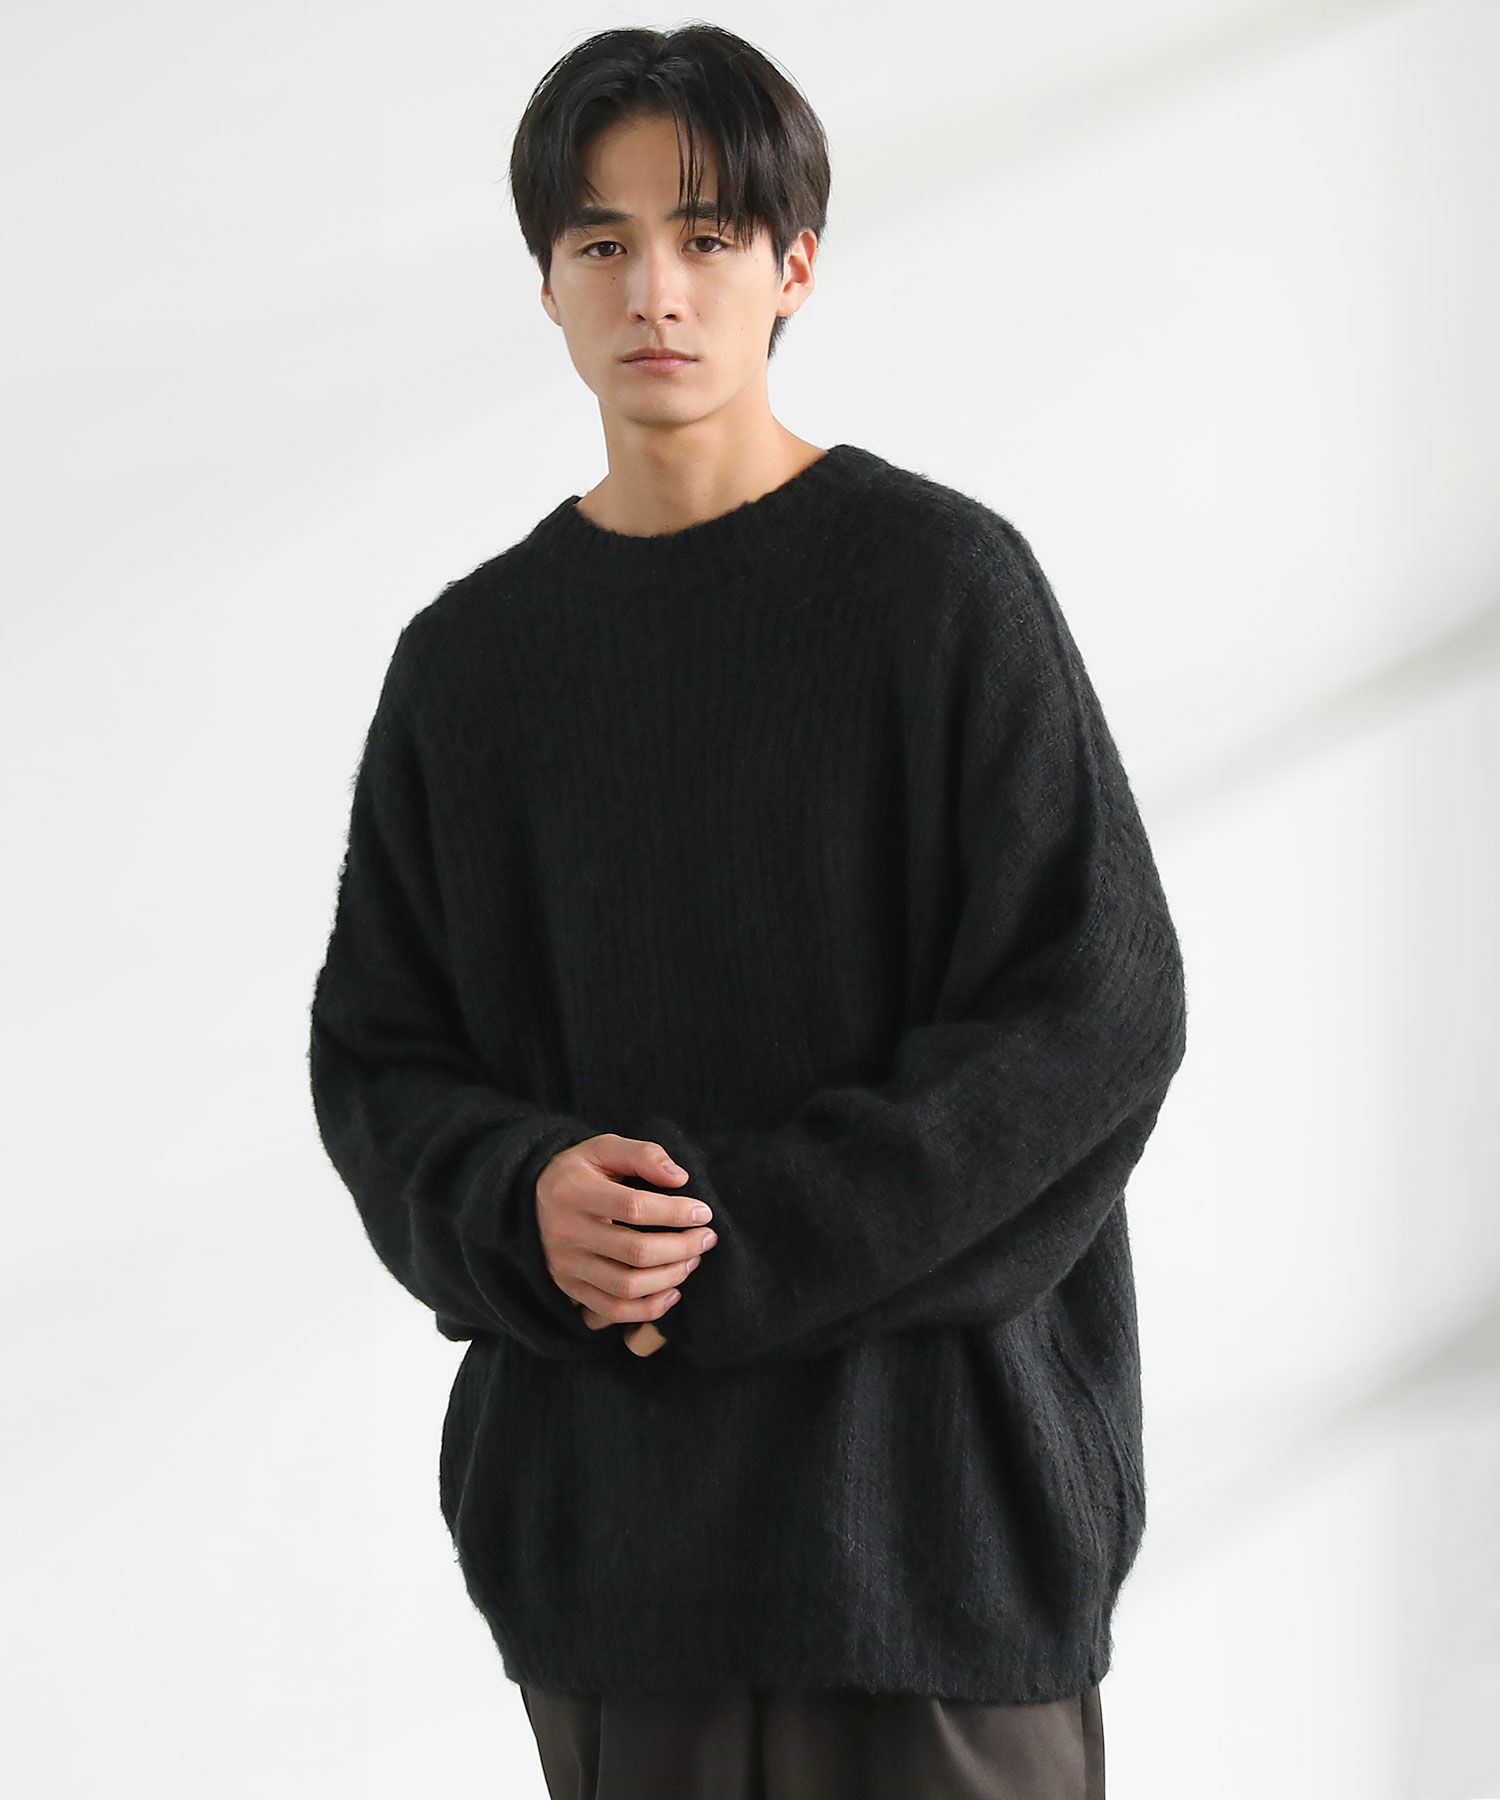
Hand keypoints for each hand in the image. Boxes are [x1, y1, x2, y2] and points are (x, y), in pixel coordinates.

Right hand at [536, 1134, 717, 1349]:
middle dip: (682, 1247)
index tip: (703, 1212)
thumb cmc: (579, 1172)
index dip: (675, 1212)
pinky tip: (673, 1292)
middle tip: (707, 1238)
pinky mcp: (570, 1288)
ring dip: (671, 1277)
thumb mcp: (603, 1148)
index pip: (633, 1208)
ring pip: (627, 1286)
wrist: (528, 1201)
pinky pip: (613, 1310)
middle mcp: (566, 1233)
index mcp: (573, 1192)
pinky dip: (649, 1309)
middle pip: (635, 1252)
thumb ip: (643, 1155)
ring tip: (692, 1260)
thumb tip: (680, 1178)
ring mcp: (566, 1265)